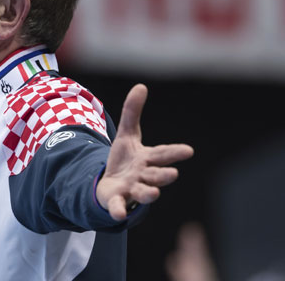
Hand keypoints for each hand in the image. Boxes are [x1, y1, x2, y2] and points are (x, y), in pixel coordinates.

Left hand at [95, 84, 193, 220]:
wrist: (110, 185)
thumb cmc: (125, 160)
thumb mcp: (127, 134)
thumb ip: (132, 112)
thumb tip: (140, 86)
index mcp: (147, 159)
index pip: (162, 154)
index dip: (174, 153)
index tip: (188, 150)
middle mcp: (143, 176)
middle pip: (156, 175)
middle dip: (163, 175)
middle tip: (172, 173)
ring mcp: (131, 190)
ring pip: (142, 193)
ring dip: (148, 193)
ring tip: (154, 193)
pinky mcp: (117, 201)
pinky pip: (119, 206)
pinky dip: (120, 210)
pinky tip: (120, 214)